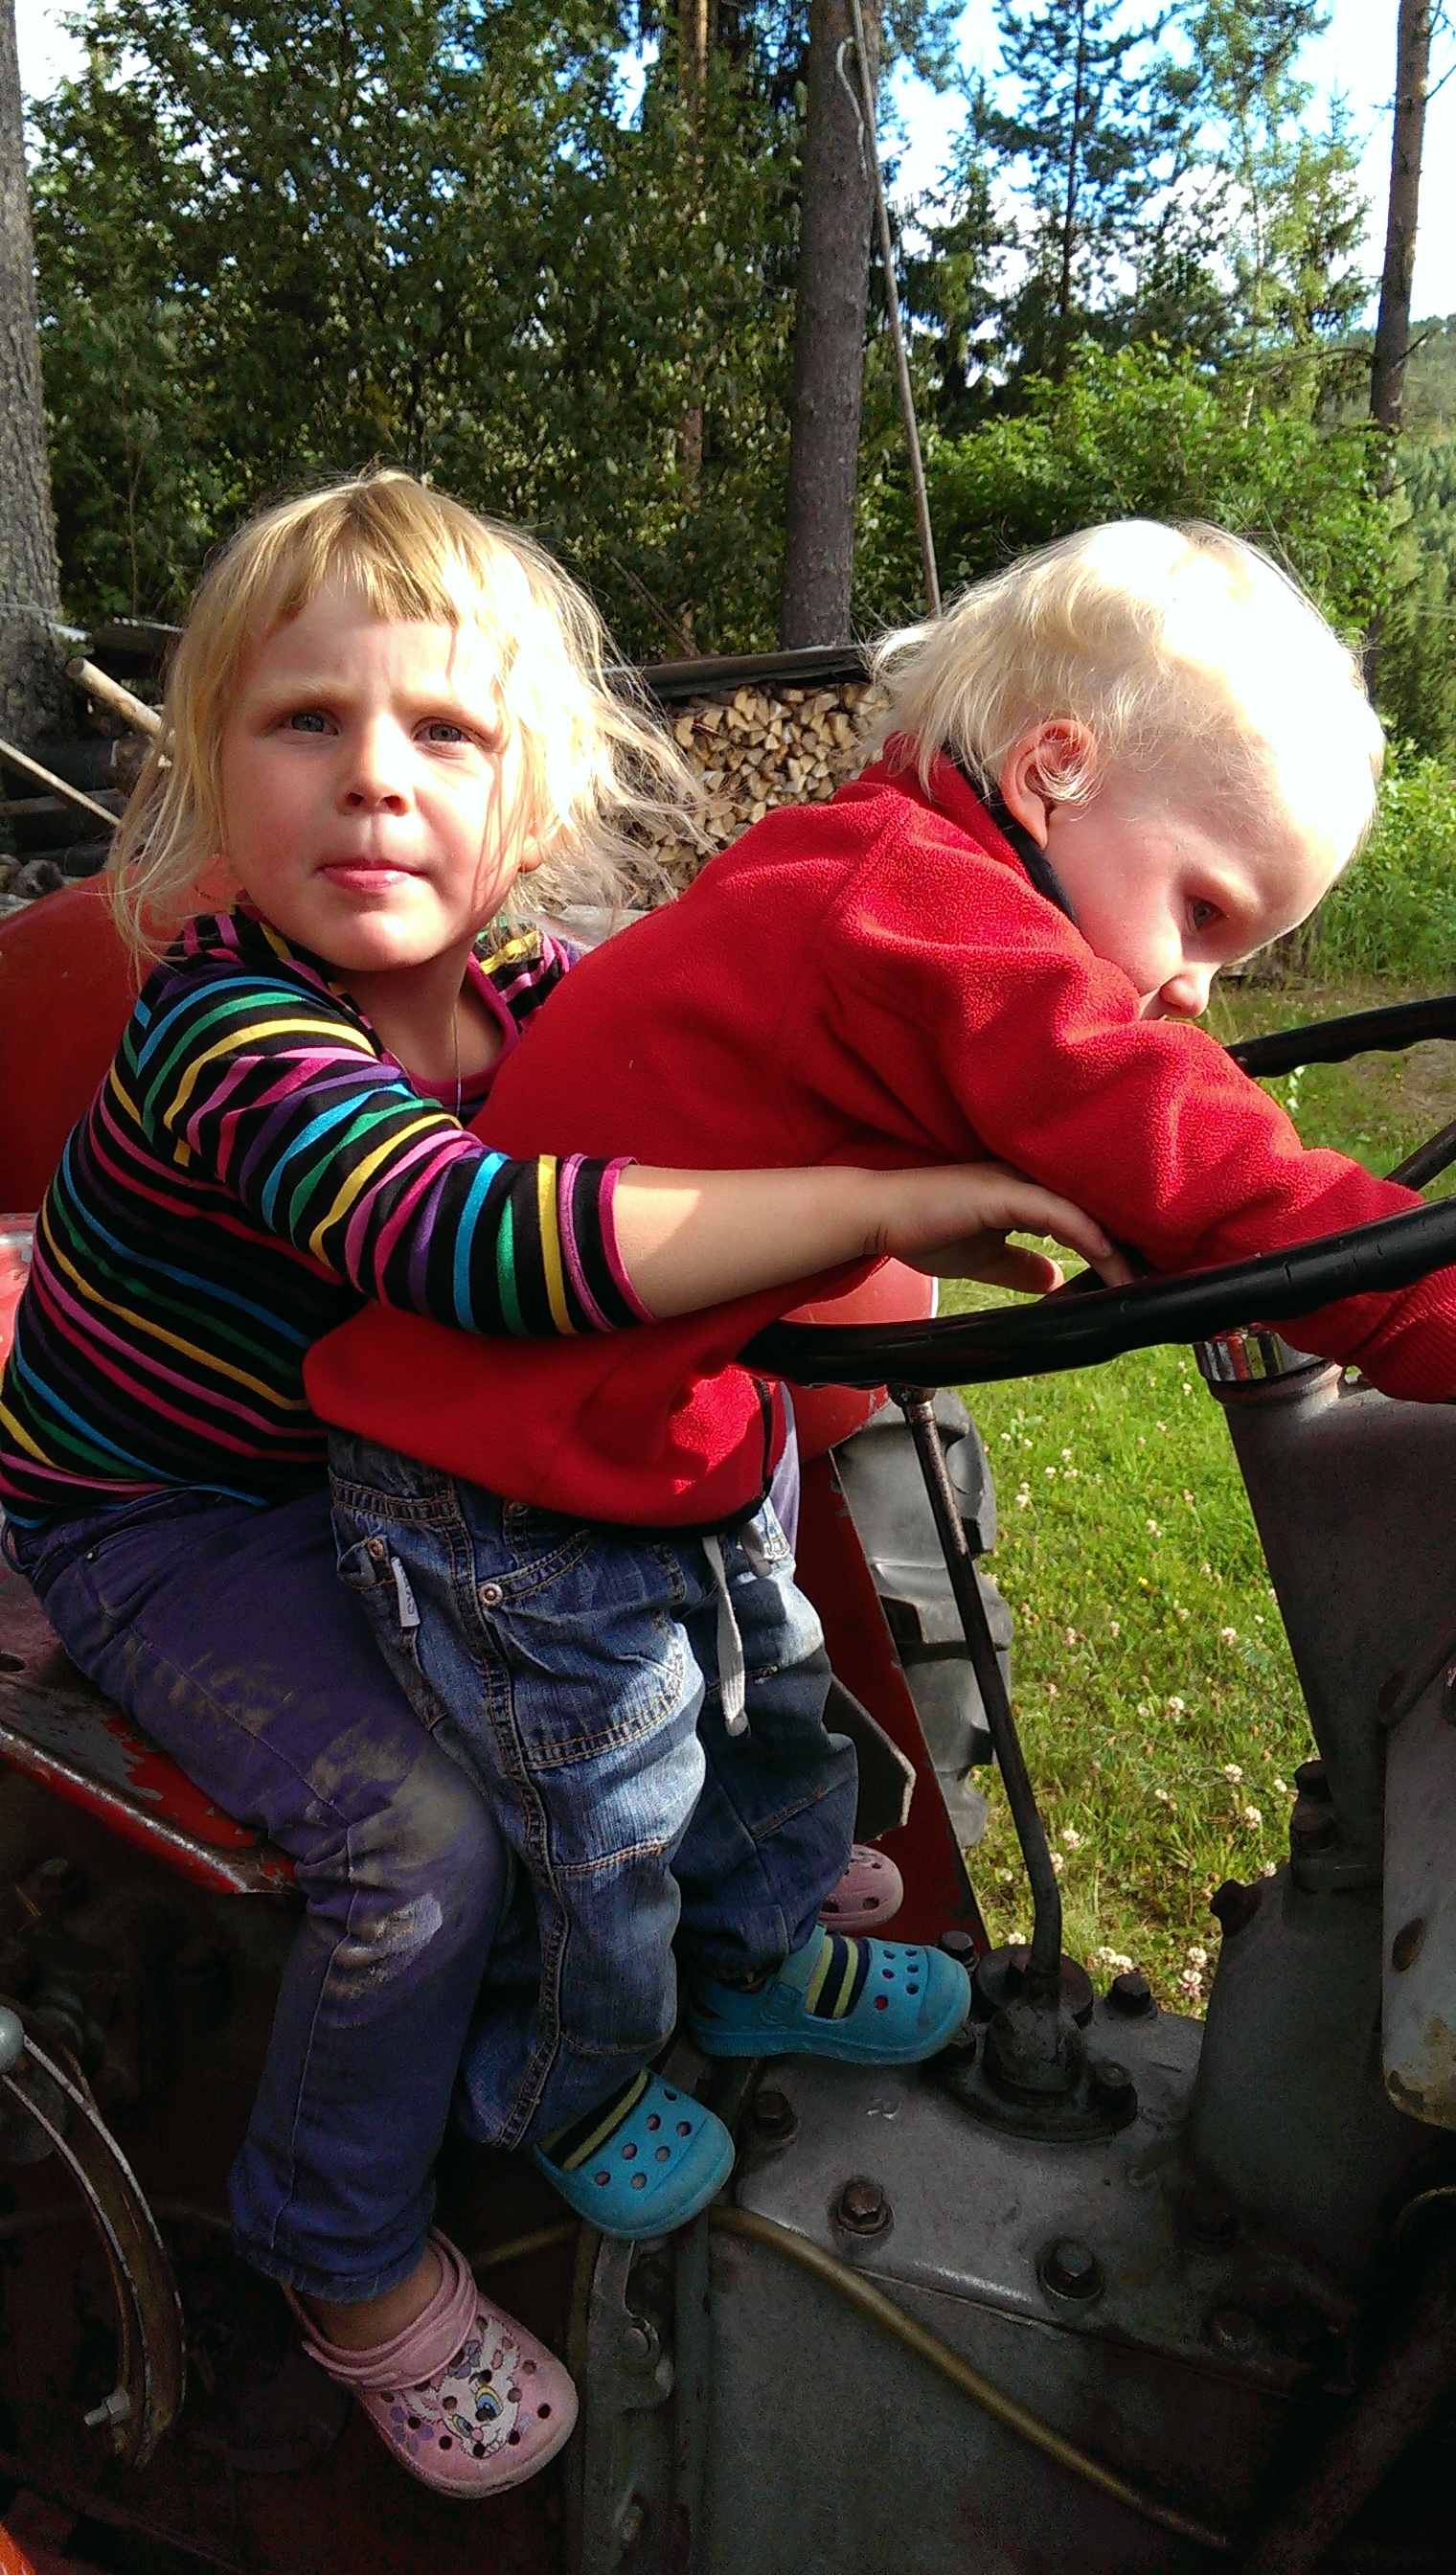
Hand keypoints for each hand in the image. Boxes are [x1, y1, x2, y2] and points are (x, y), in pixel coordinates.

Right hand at [869, 1160, 1134, 1294]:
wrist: (877, 1216)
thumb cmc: (922, 1228)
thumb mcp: (984, 1258)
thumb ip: (1021, 1267)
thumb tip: (1054, 1281)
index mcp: (1026, 1192)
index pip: (1083, 1214)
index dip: (1113, 1242)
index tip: (1136, 1274)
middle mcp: (1028, 1180)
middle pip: (1093, 1207)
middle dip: (1128, 1241)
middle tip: (1156, 1275)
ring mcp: (1017, 1182)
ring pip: (1082, 1209)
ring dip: (1115, 1246)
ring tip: (1138, 1277)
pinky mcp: (1003, 1192)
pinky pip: (1057, 1213)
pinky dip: (1086, 1235)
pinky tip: (1108, 1258)